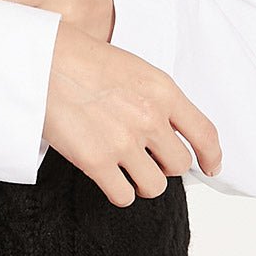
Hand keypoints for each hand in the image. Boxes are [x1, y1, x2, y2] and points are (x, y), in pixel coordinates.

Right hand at [43, 22, 221, 205]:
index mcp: (163, 91)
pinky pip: (123, 196)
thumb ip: (156, 98)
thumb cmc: (81, 60)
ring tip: (128, 173)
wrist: (43, 61)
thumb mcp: (134, 70)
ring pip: (154, 186)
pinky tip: (110, 181)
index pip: (204, 133)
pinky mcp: (96, 162)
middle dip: (166, 166)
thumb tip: (166, 127)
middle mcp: (149, 118)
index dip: (212, 156)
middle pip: (179, 165)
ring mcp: (123, 142)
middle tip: (149, 161)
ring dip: (143, 183)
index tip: (210, 167)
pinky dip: (120, 193)